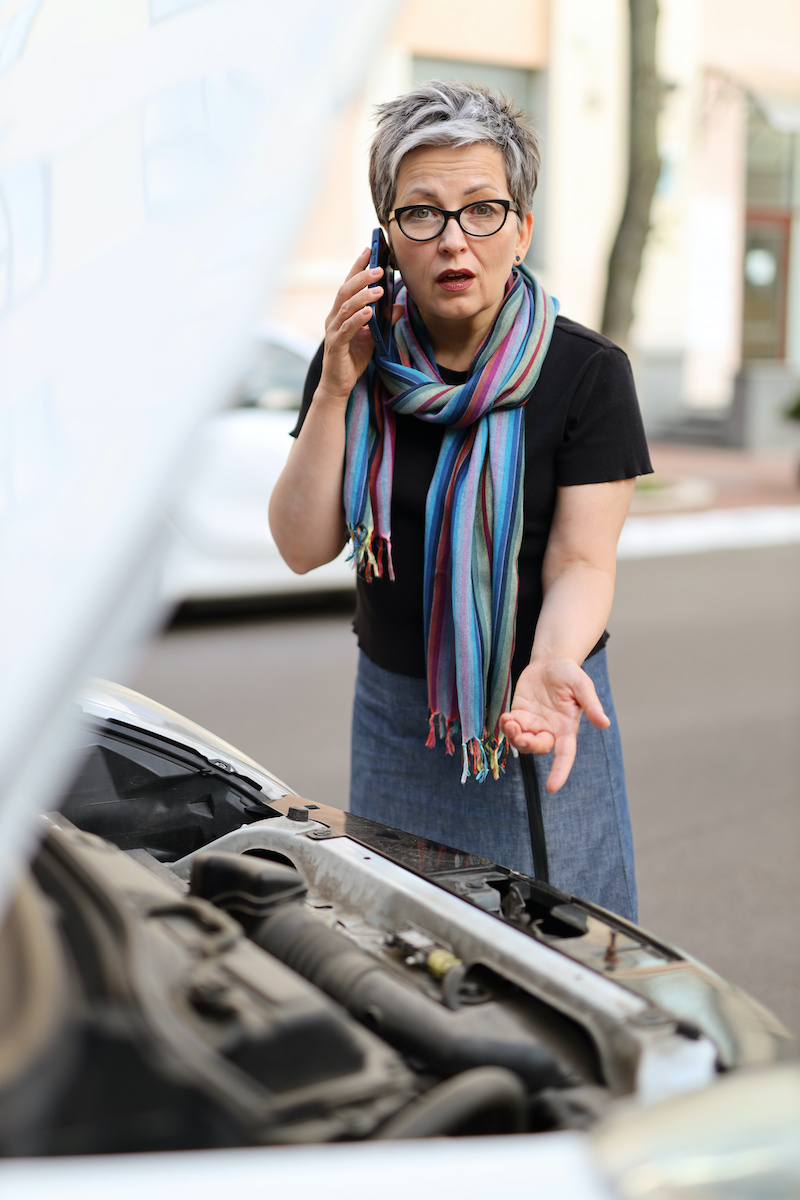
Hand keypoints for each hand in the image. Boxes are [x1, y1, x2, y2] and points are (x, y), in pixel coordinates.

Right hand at [319, 248, 386, 399]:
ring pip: (345, 307)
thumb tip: (398, 305)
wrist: (339, 386)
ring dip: (362, 296)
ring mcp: (333, 331)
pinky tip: (369, 312)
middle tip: (379, 267)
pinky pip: (347, 329)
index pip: (349, 284)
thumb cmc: (353, 359)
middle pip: (345, 291)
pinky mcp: (336, 346)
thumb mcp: (374, 337)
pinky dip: (358, 319)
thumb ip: (383, 320)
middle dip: (362, 276)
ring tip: (379, 289)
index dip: (358, 266)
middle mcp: (334, 318)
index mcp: (341, 312)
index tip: (369, 249)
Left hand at [499, 657, 609, 792]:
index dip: (559, 772)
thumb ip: (592, 705)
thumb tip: (605, 724)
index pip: (565, 756)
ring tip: (510, 721)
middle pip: (537, 748)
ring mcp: (533, 724)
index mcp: (567, 729)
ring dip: (513, 737)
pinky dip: (506, 727)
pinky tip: (506, 718)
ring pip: (521, 742)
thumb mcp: (583, 686)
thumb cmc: (570, 674)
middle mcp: (549, 730)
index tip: (551, 787)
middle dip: (527, 744)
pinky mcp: (519, 714)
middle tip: (518, 730)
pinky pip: (511, 728)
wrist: (551, 661)